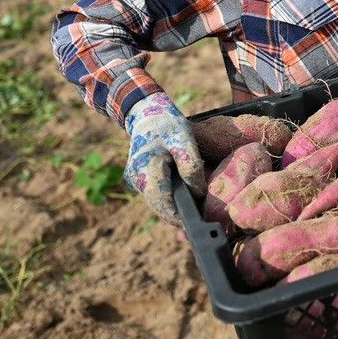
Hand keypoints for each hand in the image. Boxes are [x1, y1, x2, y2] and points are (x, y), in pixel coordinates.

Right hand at [124, 92, 205, 226]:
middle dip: (179, 215)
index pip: (161, 202)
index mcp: (144, 169)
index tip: (197, 224)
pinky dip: (170, 198)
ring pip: (157, 202)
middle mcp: (135, 179)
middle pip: (159, 205)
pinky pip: (156, 194)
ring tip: (198, 210)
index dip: (178, 216)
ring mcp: (135, 181)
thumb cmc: (167, 124)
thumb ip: (190, 165)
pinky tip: (186, 197)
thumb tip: (197, 193)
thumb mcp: (184, 138)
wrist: (147, 114)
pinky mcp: (139, 180)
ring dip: (174, 207)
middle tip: (202, 220)